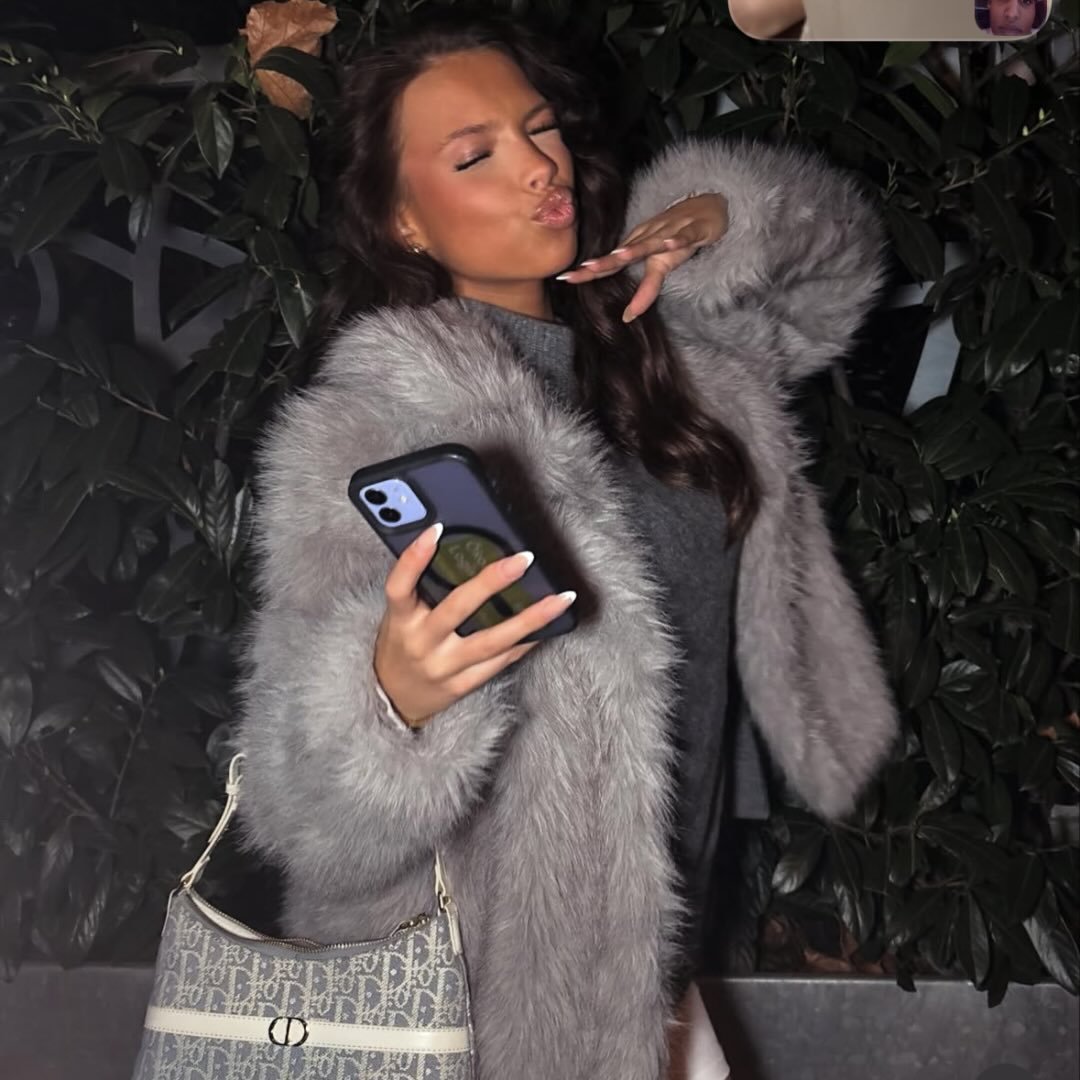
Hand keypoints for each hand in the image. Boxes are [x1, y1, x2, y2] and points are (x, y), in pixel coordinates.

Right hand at [373, 523, 576, 727]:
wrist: (394, 699)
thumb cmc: (402, 646)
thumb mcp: (400, 617)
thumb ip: (421, 591)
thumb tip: (458, 551)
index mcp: (400, 620)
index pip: (400, 585)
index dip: (414, 558)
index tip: (436, 530)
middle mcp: (421, 643)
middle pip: (457, 609)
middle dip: (491, 582)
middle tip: (523, 559)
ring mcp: (444, 667)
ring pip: (492, 641)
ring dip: (530, 619)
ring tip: (561, 599)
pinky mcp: (463, 684)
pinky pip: (500, 662)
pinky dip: (526, 642)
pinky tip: (549, 627)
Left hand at [555, 192, 728, 322]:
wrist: (709, 207)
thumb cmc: (678, 235)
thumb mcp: (661, 266)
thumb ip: (646, 290)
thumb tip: (629, 316)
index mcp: (638, 247)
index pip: (611, 262)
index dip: (589, 271)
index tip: (565, 279)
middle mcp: (649, 239)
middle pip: (624, 253)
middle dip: (603, 263)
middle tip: (582, 271)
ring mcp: (670, 233)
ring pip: (651, 242)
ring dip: (634, 249)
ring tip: (618, 257)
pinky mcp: (693, 231)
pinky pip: (684, 236)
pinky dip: (677, 240)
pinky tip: (669, 244)